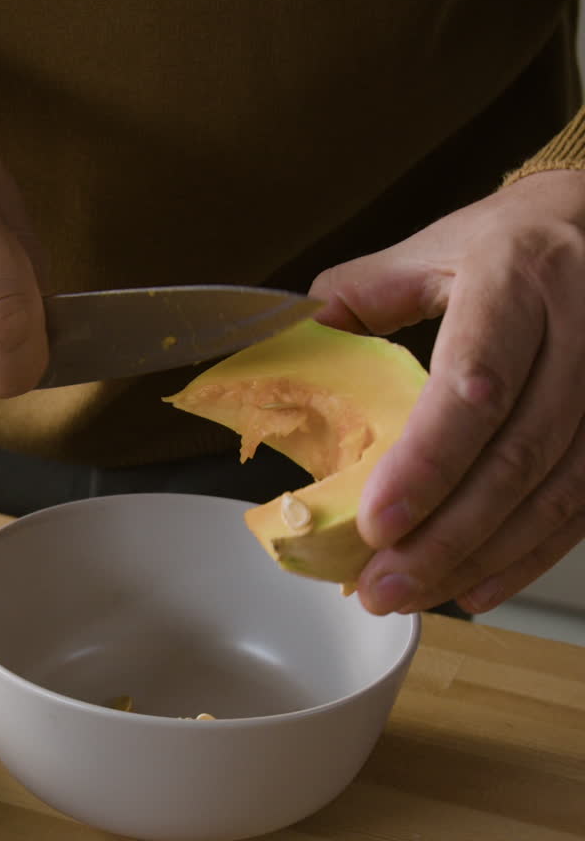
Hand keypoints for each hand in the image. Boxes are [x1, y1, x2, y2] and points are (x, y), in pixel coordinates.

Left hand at [309, 170, 584, 614]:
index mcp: (514, 281)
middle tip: (379, 585)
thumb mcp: (428, 249)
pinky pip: (580, 508)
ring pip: (553, 493)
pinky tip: (474, 587)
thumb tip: (286, 350)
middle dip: (443, 536)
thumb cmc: (505, 246)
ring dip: (478, 558)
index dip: (427, 463)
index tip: (376, 520)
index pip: (474, 385)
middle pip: (516, 456)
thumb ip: (355, 300)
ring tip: (410, 594)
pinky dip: (526, 558)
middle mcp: (579, 332)